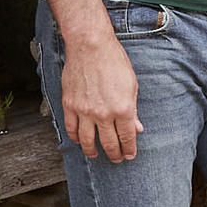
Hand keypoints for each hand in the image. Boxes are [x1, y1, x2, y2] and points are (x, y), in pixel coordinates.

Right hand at [58, 23, 143, 163]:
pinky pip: (71, 128)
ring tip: (96, 155)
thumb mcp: (132, 86)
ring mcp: (84, 111)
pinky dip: (75, 138)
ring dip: (92, 151)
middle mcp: (103, 113)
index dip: (129, 149)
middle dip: (114, 154)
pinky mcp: (69, 105)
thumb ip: (133, 110)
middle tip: (117, 159)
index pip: (127, 137)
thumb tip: (137, 128)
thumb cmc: (114, 63)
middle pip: (109, 142)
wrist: (90, 47)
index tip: (130, 155)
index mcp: (123, 109)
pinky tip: (79, 141)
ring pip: (87, 140)